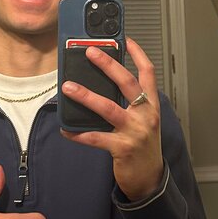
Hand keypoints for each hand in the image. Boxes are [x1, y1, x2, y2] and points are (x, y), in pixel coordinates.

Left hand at [60, 37, 163, 202]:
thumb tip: (103, 86)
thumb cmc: (144, 147)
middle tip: (90, 52)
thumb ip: (130, 104)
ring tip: (68, 87)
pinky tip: (66, 129)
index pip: (147, 73)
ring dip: (86, 96)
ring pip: (108, 108)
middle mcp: (146, 115)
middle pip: (127, 83)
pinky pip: (95, 138)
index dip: (137, 54)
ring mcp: (135, 132)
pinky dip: (78, 133)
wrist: (150, 179)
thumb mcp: (144, 121)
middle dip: (108, 65)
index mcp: (151, 105)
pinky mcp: (122, 148)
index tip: (125, 39)